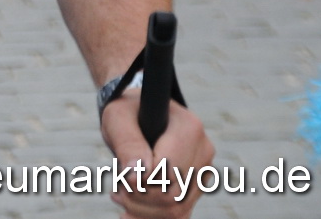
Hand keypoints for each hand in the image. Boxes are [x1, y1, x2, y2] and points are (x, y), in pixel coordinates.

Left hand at [100, 92, 213, 216]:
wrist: (137, 113)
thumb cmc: (125, 112)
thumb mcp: (117, 119)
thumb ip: (127, 142)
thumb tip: (137, 174)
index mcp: (188, 128)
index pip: (169, 171)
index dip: (142, 182)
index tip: (122, 179)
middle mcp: (203, 150)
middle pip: (175, 194)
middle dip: (141, 200)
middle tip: (117, 193)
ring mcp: (203, 169)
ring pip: (179, 208)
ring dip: (145, 211)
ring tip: (121, 198)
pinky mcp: (197, 185)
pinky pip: (181, 212)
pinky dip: (154, 216)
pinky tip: (130, 214)